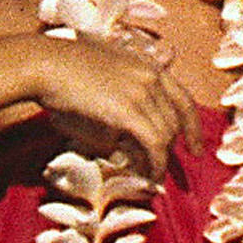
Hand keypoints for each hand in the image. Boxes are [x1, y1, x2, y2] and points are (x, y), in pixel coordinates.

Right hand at [36, 34, 202, 181]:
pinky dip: (155, 164)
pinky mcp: (128, 111)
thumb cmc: (65, 69)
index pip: (183, 98)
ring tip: (151, 177)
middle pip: (175, 121)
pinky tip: (150, 176)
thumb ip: (123, 94)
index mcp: (147, 66)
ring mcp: (142, 93)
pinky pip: (153, 144)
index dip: (193, 126)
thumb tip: (128, 129)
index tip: (196, 147)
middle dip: (173, 149)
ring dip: (161, 160)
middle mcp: (151, 77)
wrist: (47, 65)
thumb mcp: (103, 75)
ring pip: (165, 135)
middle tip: (163, 169)